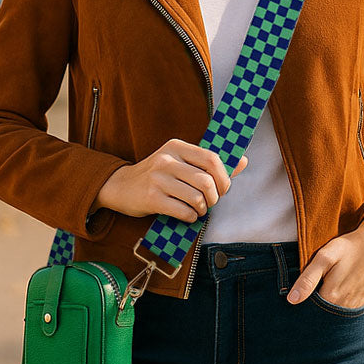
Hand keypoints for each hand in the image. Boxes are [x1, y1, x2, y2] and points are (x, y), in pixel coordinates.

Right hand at [94, 139, 247, 220]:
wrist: (120, 186)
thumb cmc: (157, 175)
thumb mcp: (180, 162)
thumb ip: (209, 163)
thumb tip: (243, 161)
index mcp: (177, 146)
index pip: (212, 159)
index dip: (224, 177)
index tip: (223, 188)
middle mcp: (167, 159)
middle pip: (206, 181)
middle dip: (215, 197)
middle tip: (211, 202)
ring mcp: (158, 179)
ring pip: (197, 197)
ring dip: (203, 209)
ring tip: (199, 209)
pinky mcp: (151, 198)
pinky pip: (184, 211)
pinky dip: (191, 217)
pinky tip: (188, 215)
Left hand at [286, 218, 363, 308]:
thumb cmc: (346, 249)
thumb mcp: (324, 258)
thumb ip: (308, 279)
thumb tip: (292, 300)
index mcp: (331, 297)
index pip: (308, 311)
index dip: (300, 305)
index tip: (296, 296)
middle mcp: (344, 307)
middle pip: (320, 315)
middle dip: (312, 308)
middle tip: (312, 288)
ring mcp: (354, 307)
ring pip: (332, 315)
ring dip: (324, 307)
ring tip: (323, 288)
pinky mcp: (362, 304)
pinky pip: (344, 312)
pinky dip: (336, 306)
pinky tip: (334, 293)